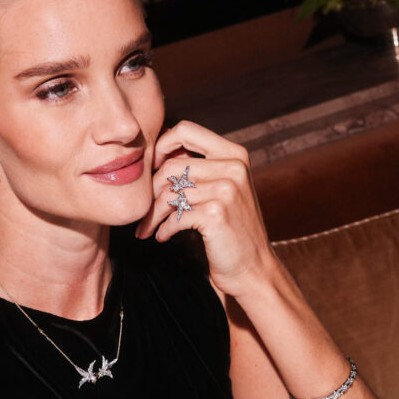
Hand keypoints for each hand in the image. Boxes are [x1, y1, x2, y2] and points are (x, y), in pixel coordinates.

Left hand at [136, 121, 274, 295]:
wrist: (253, 268)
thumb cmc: (230, 227)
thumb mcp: (222, 187)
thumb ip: (198, 165)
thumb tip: (159, 147)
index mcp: (234, 153)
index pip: (185, 130)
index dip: (161, 145)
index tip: (152, 168)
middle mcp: (233, 167)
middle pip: (171, 165)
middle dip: (151, 190)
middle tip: (144, 209)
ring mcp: (227, 190)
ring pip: (169, 193)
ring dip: (152, 214)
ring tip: (148, 226)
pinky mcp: (216, 215)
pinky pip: (174, 216)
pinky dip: (163, 229)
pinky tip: (163, 236)